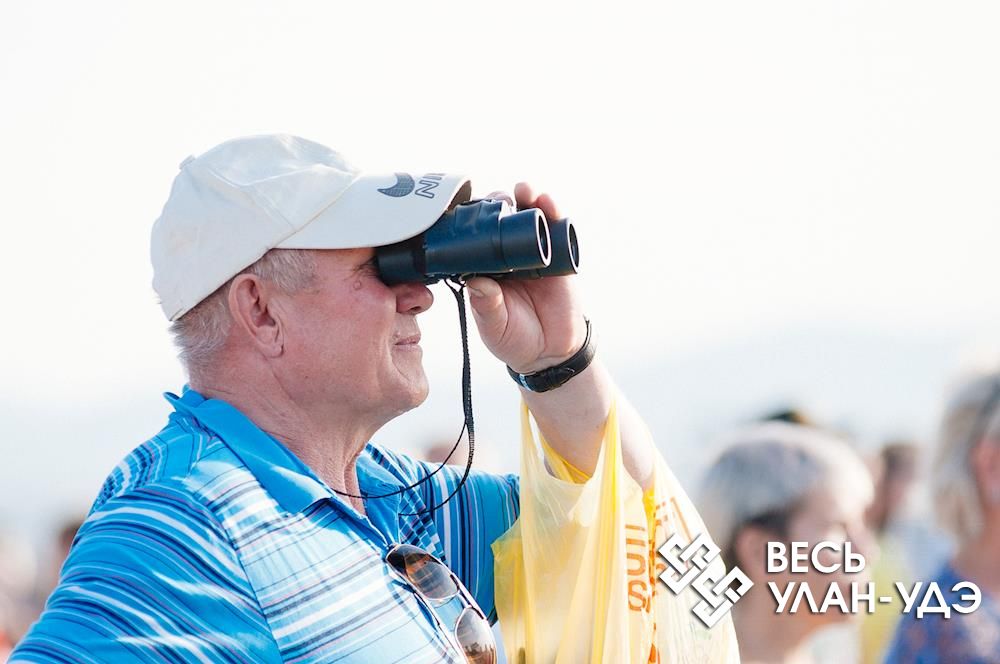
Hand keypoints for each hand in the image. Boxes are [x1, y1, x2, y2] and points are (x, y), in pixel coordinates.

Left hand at [466, 183, 586, 374]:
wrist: (551, 353)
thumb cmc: (514, 339)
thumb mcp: (494, 326)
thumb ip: (485, 306)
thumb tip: (475, 282)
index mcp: (485, 268)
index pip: (475, 237)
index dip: (472, 221)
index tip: (466, 210)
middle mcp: (508, 255)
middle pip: (500, 219)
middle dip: (497, 204)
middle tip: (496, 201)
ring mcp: (534, 253)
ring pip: (528, 218)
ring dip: (525, 199)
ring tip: (523, 191)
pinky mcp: (558, 256)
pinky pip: (556, 229)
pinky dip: (553, 212)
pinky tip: (547, 202)